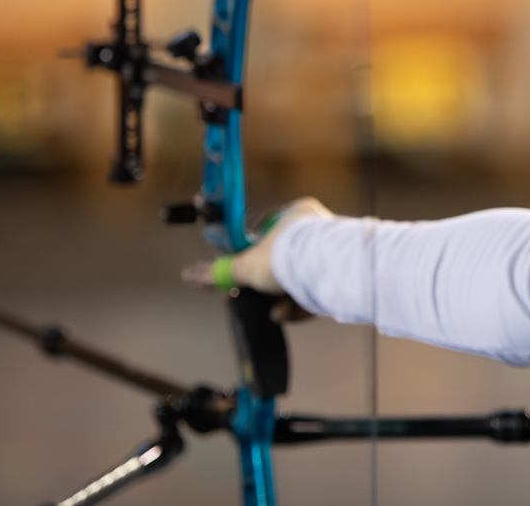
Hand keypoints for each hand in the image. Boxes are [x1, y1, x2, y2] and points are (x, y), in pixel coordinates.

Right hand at [182, 196, 332, 318]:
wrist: (333, 271)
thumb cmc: (292, 255)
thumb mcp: (248, 265)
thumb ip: (220, 271)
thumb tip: (188, 274)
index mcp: (294, 214)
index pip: (265, 232)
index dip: (251, 255)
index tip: (243, 273)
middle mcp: (315, 231)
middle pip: (283, 262)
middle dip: (268, 286)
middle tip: (258, 298)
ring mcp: (331, 254)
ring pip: (298, 281)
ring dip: (282, 300)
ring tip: (276, 311)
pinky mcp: (341, 277)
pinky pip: (314, 293)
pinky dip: (300, 305)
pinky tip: (289, 313)